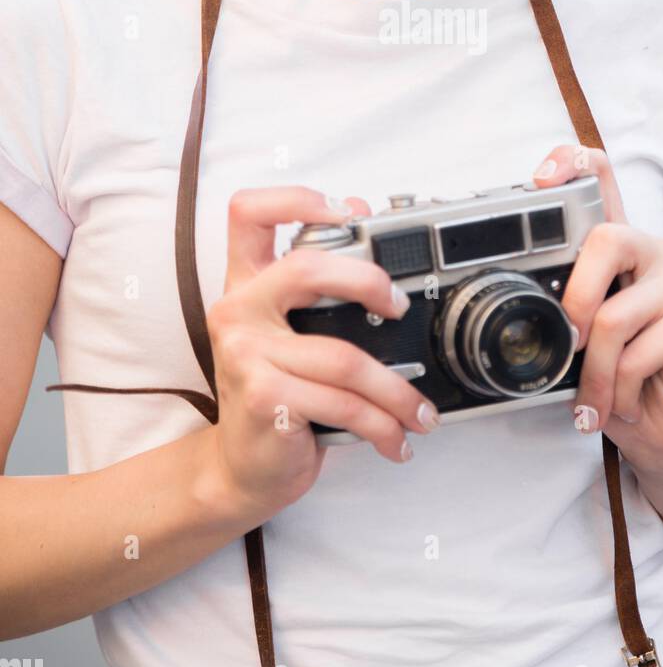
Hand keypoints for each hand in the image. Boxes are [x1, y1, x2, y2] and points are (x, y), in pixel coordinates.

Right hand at [204, 186, 440, 525]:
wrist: (242, 468)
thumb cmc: (275, 392)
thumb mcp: (288, 329)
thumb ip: (318, 279)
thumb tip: (360, 209)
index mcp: (244, 283)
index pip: (249, 212)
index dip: (297, 198)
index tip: (345, 211)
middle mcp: (238, 310)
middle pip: (308, 267)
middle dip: (370, 281)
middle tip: (398, 307)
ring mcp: (247, 354)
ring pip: (345, 357)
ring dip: (396, 390)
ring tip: (419, 410)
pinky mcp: (265, 398)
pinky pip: (344, 404)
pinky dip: (382, 425)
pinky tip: (396, 438)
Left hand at [532, 144, 662, 471]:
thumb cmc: (620, 378)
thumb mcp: (580, 338)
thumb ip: (563, 306)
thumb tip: (525, 304)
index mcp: (620, 246)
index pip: (603, 178)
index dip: (573, 164)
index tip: (542, 179)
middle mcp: (653, 252)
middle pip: (605, 239)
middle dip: (574, 300)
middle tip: (567, 344)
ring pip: (611, 317)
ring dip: (591, 373)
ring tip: (593, 399)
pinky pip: (633, 355)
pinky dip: (617, 392)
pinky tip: (626, 403)